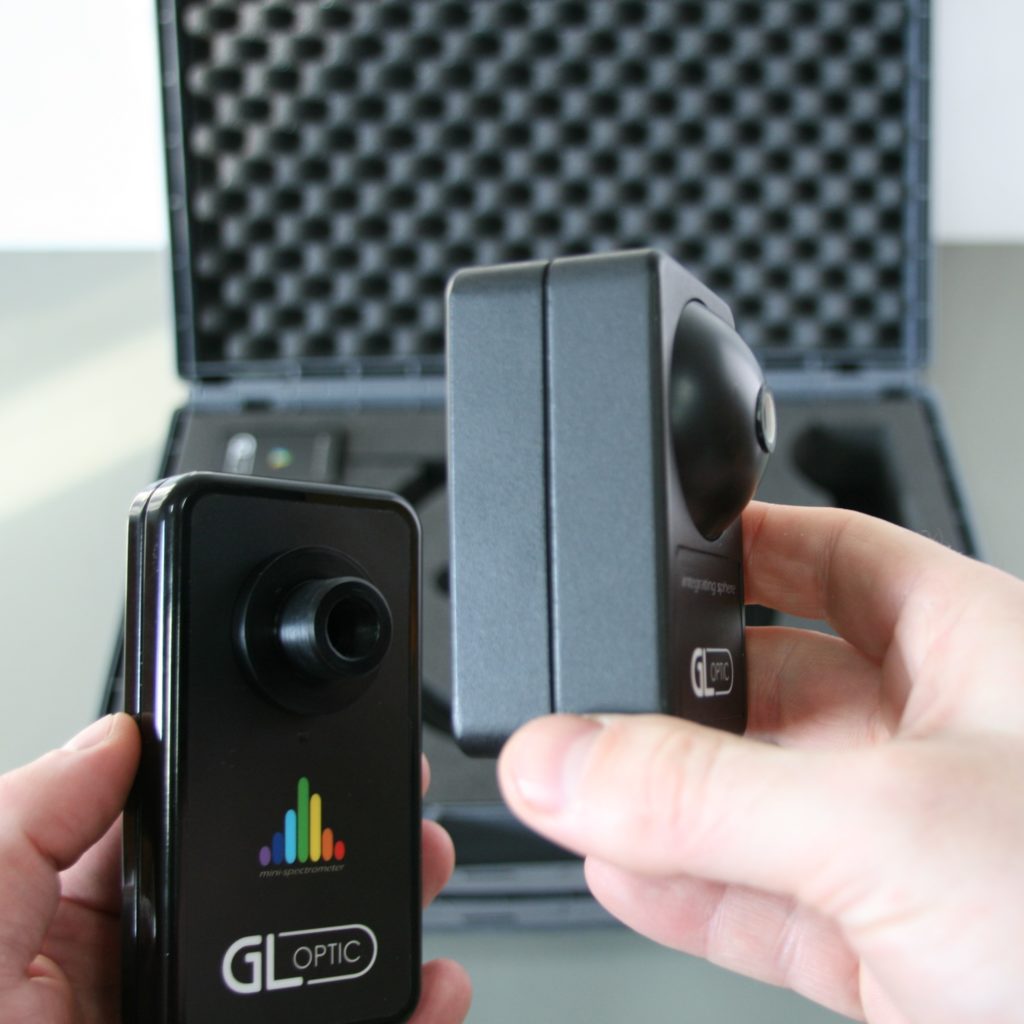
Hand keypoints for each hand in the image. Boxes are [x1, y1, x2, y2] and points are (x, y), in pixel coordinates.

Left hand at [0, 714, 469, 1022]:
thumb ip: (33, 818)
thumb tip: (114, 735)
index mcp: (75, 930)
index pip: (187, 835)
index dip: (259, 790)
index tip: (319, 761)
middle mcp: (145, 983)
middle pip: (267, 897)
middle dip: (341, 850)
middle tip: (396, 816)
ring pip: (309, 971)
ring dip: (380, 925)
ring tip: (426, 876)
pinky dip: (396, 1017)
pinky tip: (427, 992)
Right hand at [499, 502, 1023, 1023]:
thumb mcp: (896, 828)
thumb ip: (708, 797)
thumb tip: (565, 761)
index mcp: (969, 648)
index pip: (825, 557)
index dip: (736, 544)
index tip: (644, 552)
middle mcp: (937, 738)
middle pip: (767, 687)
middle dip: (673, 698)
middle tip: (581, 709)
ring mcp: (913, 849)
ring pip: (755, 805)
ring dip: (664, 805)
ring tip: (574, 794)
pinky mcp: (898, 951)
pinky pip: (765, 903)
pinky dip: (689, 894)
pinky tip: (624, 874)